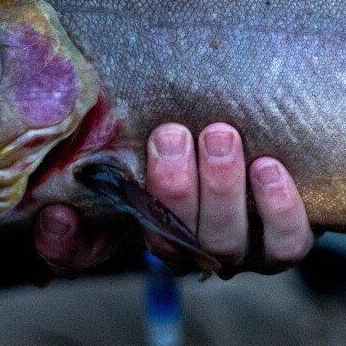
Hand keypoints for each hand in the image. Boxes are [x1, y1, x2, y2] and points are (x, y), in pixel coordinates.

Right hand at [34, 123, 313, 277]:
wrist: (285, 144)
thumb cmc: (205, 125)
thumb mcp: (158, 120)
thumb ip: (126, 118)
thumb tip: (87, 92)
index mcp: (140, 222)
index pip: (84, 253)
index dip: (65, 245)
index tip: (59, 214)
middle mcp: (185, 247)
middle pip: (168, 240)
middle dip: (170, 187)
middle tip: (171, 134)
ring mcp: (236, 252)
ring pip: (222, 241)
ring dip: (219, 189)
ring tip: (221, 136)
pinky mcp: (284, 248)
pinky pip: (285, 244)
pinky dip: (277, 207)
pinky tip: (269, 167)